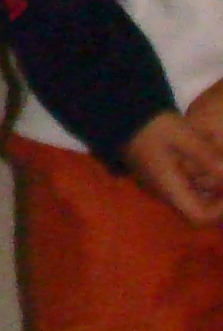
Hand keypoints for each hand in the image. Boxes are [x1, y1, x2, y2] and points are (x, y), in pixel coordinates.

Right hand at [124, 109, 222, 225]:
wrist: (118, 113)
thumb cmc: (150, 125)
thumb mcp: (182, 135)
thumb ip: (207, 156)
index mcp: (169, 188)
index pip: (199, 217)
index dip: (220, 210)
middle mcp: (163, 192)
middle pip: (196, 211)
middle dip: (217, 200)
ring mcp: (159, 184)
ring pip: (190, 199)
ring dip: (208, 191)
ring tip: (218, 168)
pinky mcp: (157, 174)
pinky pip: (183, 187)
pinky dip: (199, 181)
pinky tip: (205, 163)